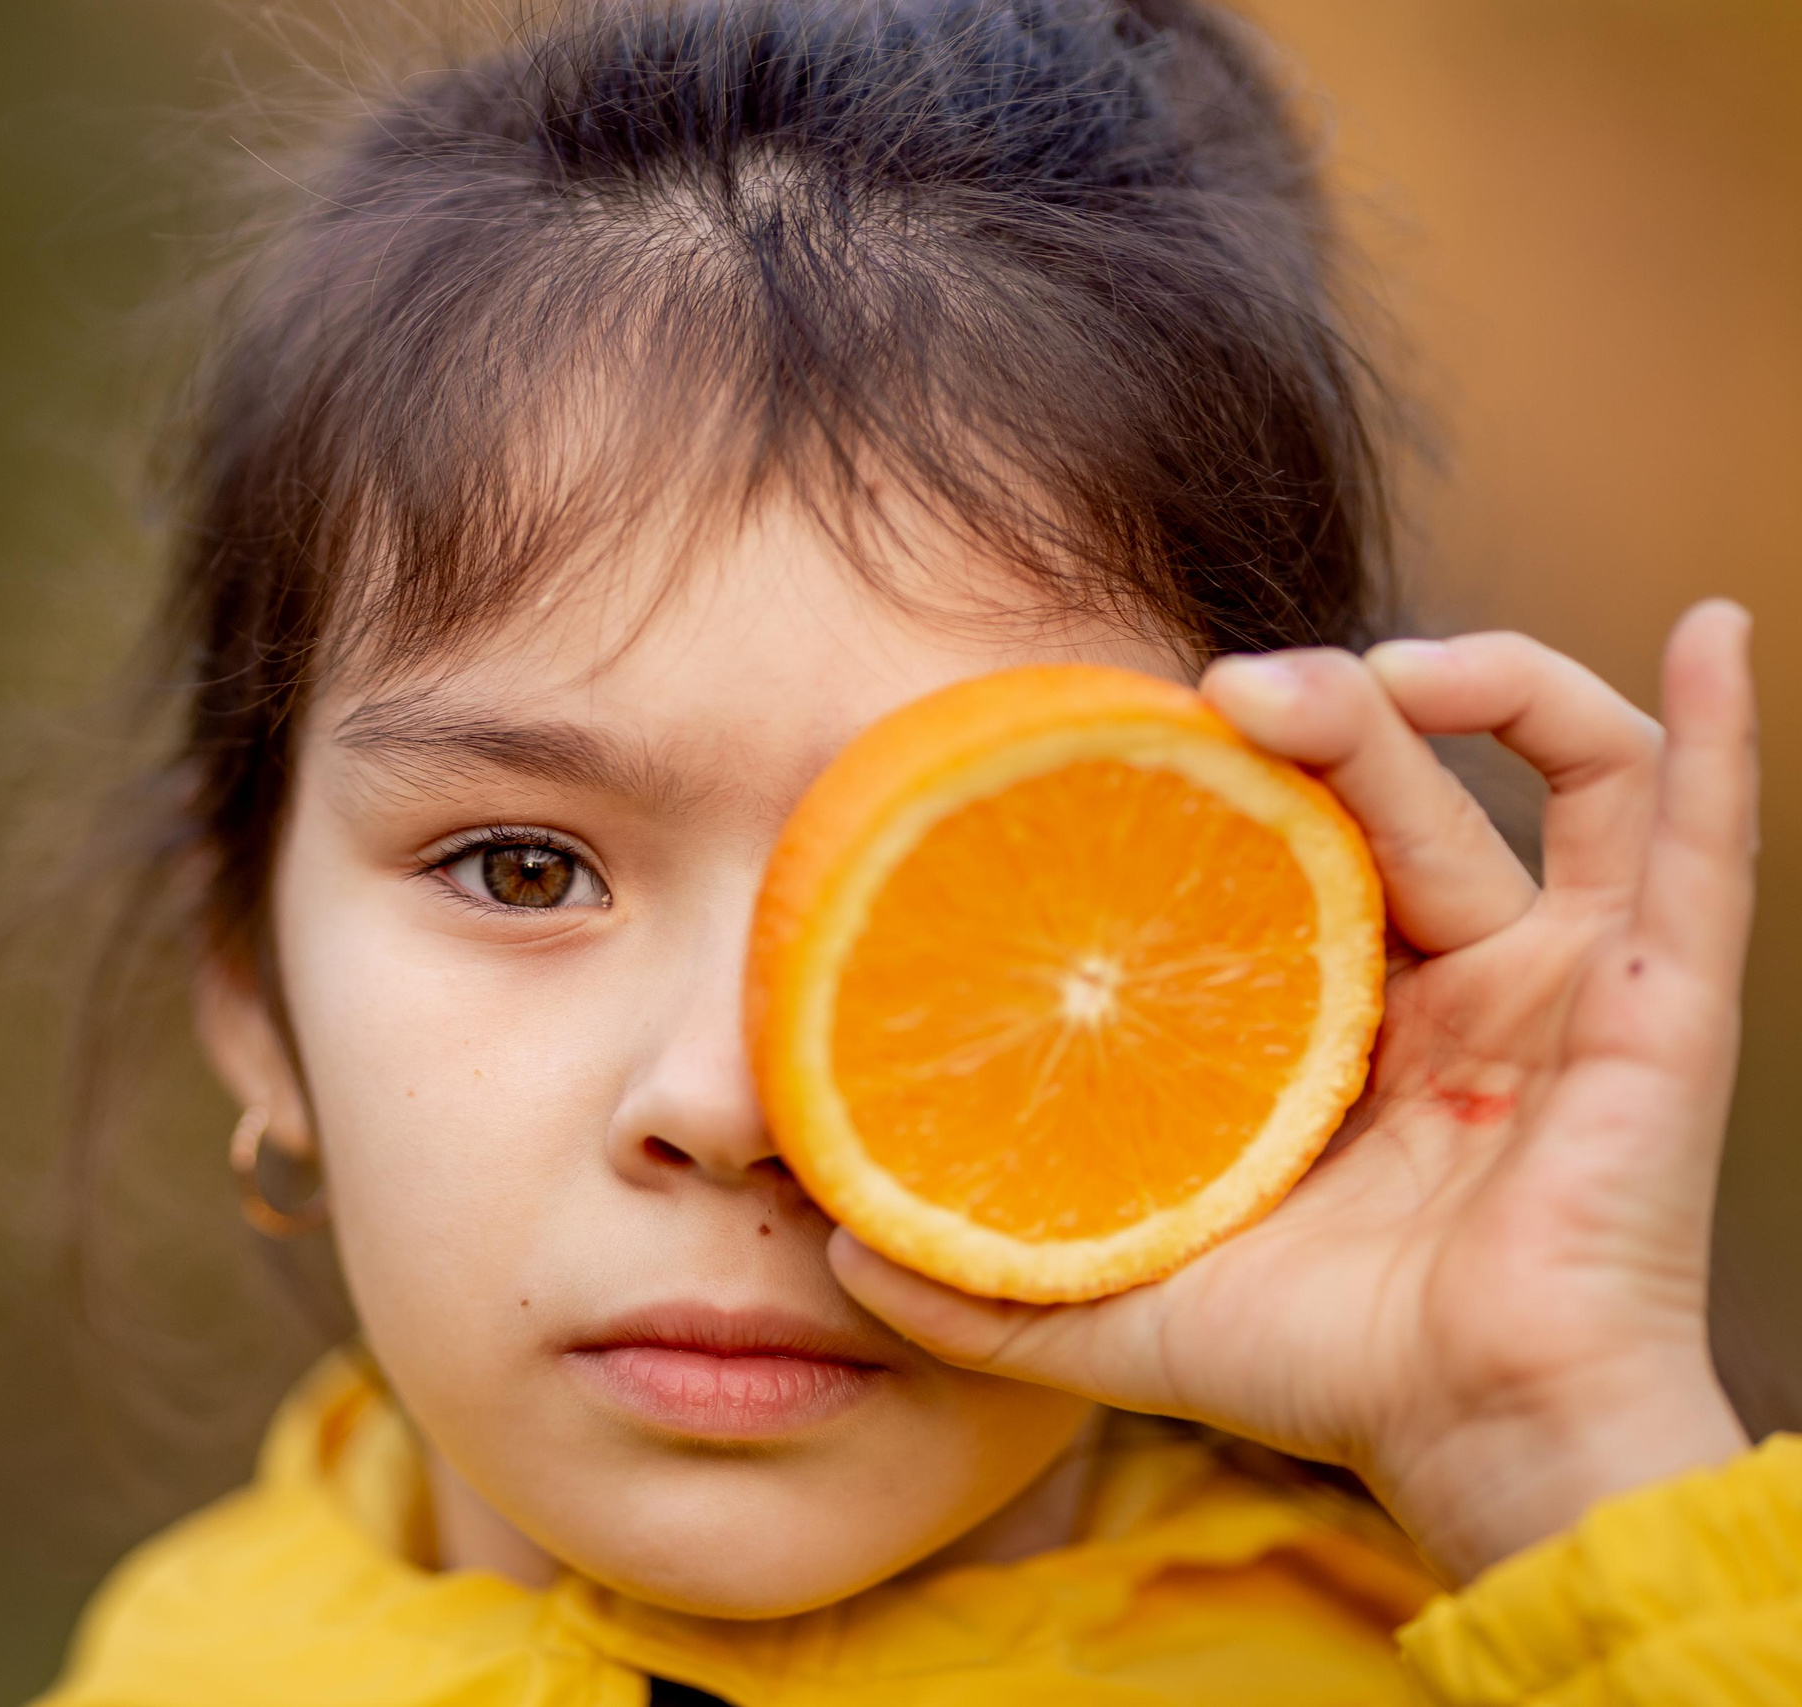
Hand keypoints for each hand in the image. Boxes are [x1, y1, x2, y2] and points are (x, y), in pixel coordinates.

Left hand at [830, 602, 1758, 1581]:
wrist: (1468, 1442)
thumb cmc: (1320, 1370)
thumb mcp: (1119, 1305)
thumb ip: (981, 1284)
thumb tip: (831, 1258)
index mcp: (1340, 1019)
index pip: (1287, 846)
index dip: (1222, 773)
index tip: (1134, 723)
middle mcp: (1461, 974)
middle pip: (1399, 792)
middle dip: (1319, 712)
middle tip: (1222, 691)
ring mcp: (1569, 975)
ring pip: (1544, 771)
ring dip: (1468, 683)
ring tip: (1367, 671)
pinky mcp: (1664, 994)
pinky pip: (1704, 833)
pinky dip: (1723, 722)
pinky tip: (1714, 626)